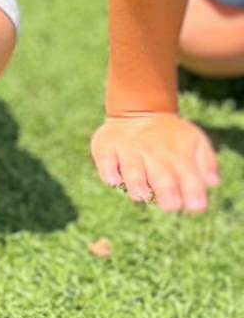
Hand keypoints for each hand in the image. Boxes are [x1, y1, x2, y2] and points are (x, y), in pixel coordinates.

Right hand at [92, 112, 219, 210]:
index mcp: (178, 156)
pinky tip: (112, 181)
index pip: (188, 175)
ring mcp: (129, 150)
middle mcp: (153, 153)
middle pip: (160, 175)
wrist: (139, 110)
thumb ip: (206, 162)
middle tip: (171, 206)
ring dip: (137, 182)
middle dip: (166, 191)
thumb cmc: (171, 136)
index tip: (197, 207)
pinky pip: (106, 160)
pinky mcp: (106, 147)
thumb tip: (212, 183)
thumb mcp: (195, 141)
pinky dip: (108, 170)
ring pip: (132, 168)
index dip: (193, 191)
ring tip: (141, 196)